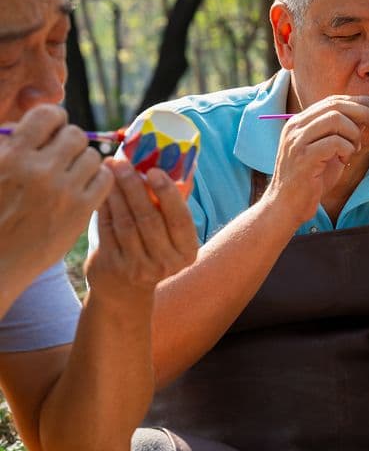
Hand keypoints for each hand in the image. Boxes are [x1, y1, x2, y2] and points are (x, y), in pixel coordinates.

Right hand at [0, 105, 111, 279]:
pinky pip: (105, 179)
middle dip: (68, 143)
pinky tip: (82, 187)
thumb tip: (29, 125)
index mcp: (12, 155)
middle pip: (75, 135)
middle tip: (59, 158)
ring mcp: (63, 190)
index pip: (49, 115)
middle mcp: (39, 169)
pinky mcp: (81, 210)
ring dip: (83, 163)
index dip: (52, 121)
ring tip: (68, 175)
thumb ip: (7, 143)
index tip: (50, 133)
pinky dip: (97, 180)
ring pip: (93, 156)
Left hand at [85, 160, 198, 298]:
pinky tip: (100, 188)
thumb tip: (184, 161)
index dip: (167, 194)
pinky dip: (103, 206)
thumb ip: (174, 203)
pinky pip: (107, 229)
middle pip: (149, 219)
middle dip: (134, 187)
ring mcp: (138, 267)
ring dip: (116, 193)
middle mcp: (166, 262)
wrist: (125, 289)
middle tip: (123, 163)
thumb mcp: (170, 234)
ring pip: (126, 223)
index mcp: (187, 251)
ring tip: (109, 170)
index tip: (154, 170)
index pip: (180, 219)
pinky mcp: (112, 266)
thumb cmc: (152, 248)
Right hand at [265, 95, 368, 223]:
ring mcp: (297, 141)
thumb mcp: (328, 151)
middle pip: (335, 106)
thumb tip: (366, 116)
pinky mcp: (303, 157)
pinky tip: (344, 160)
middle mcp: (295, 127)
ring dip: (354, 134)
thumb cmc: (310, 180)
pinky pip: (335, 142)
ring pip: (336, 120)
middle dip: (363, 112)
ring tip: (353, 150)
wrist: (287, 206)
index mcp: (300, 122)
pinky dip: (347, 149)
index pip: (331, 100)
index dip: (358, 100)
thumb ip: (342, 133)